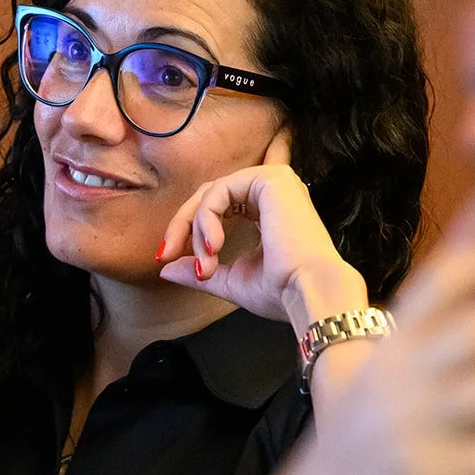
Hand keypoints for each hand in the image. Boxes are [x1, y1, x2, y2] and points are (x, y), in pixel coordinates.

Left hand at [156, 132, 367, 330]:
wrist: (309, 294)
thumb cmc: (282, 292)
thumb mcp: (231, 280)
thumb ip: (200, 269)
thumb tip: (167, 269)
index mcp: (267, 210)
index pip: (217, 207)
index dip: (188, 230)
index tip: (165, 259)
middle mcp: (271, 192)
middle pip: (209, 196)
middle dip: (182, 226)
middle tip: (165, 255)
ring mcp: (273, 181)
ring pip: (211, 193)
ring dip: (196, 229)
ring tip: (204, 263)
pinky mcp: (270, 180)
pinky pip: (219, 192)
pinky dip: (206, 219)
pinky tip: (212, 247)